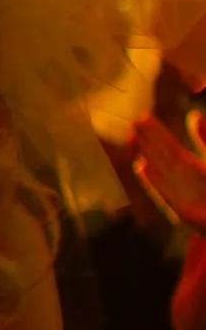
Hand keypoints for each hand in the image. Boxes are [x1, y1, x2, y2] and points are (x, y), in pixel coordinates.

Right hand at [133, 109, 205, 229]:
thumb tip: (194, 116)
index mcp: (197, 169)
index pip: (172, 149)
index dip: (158, 134)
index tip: (143, 118)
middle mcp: (188, 181)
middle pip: (163, 159)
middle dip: (149, 142)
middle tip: (131, 122)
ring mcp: (185, 197)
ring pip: (164, 173)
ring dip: (148, 156)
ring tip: (132, 138)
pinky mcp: (186, 213)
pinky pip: (167, 195)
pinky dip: (155, 182)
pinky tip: (142, 166)